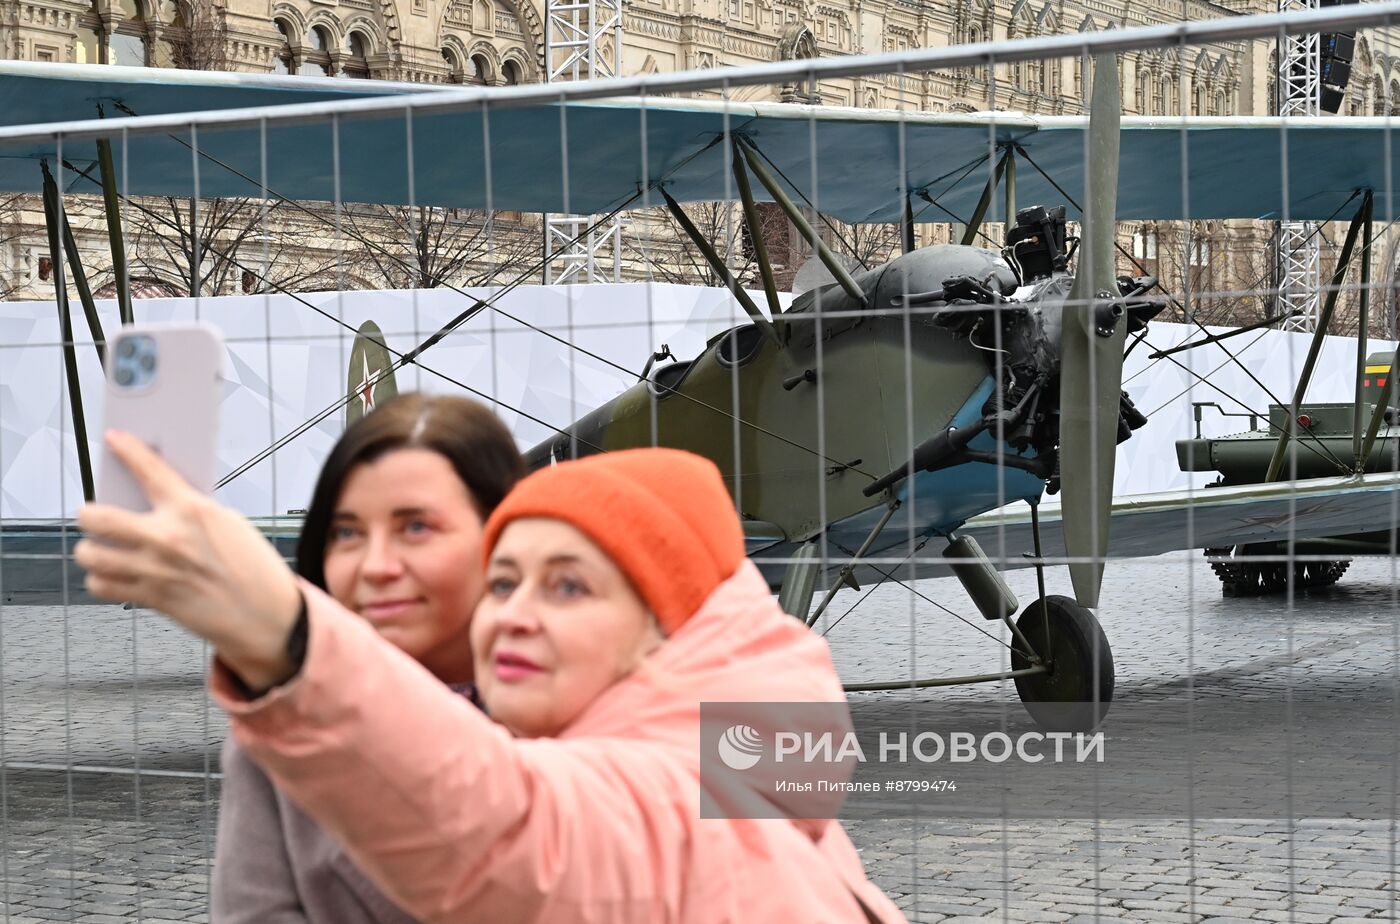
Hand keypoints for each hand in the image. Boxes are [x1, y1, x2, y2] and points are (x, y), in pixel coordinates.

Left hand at [75, 430, 302, 691]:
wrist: (266, 615)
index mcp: (193, 511)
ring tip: (100, 547)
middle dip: (88, 512)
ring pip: (90, 553)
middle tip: (93, 513)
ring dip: (91, 548)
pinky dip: (102, 579)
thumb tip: (157, 504)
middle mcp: (167, 538)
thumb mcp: (229, 524)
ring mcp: (154, 570)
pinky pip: (101, 585)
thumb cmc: (254, 570)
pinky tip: (114, 574)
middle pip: (96, 516)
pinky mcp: (149, 597)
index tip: (114, 440)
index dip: (127, 449)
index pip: (149, 470)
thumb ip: (191, 511)